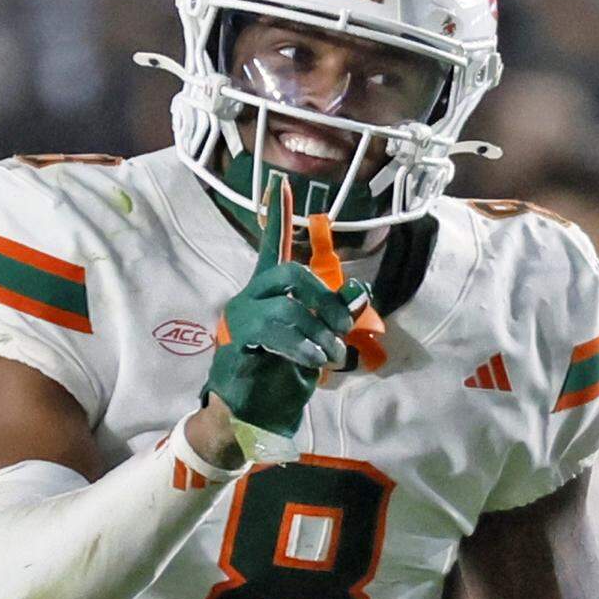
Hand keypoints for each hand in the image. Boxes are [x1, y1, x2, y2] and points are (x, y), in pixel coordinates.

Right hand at [203, 174, 352, 440]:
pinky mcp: (237, 342)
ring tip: (330, 357)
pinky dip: (302, 347)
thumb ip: (336, 316)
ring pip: (289, 308)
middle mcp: (251, 297)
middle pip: (292, 273)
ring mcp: (241, 318)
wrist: (253, 415)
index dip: (280, 216)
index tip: (282, 183)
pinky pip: (276, 334)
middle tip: (342, 327)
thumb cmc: (282, 377)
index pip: (274, 246)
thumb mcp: (319, 344)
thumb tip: (360, 293)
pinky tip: (312, 361)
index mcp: (269, 292)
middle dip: (326, 299)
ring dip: (320, 334)